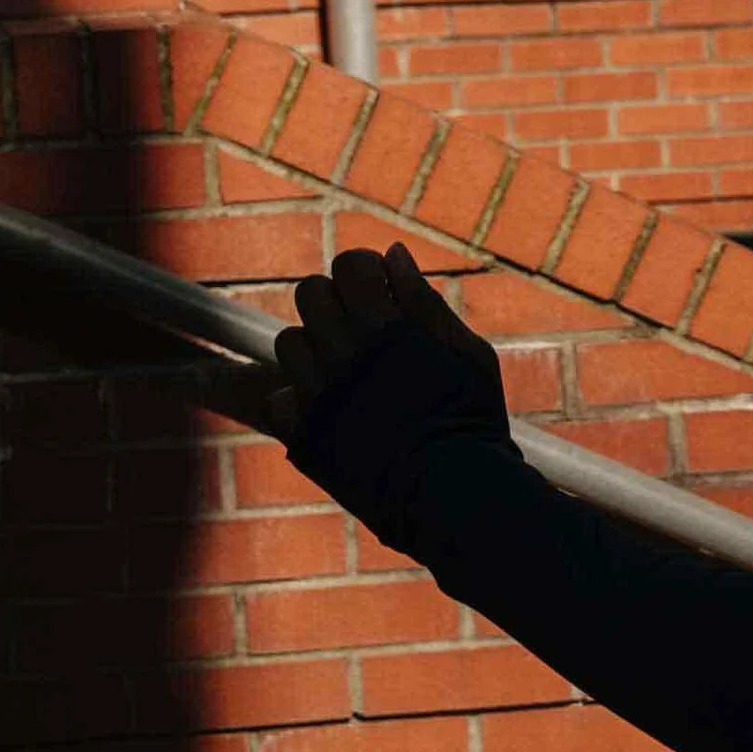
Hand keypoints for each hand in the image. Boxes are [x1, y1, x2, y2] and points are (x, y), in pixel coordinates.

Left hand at [236, 240, 511, 547]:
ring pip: (289, 342)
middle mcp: (342, 351)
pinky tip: (332, 409)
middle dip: (334, 302)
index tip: (378, 291)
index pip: (348, 265)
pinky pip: (280, 396)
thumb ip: (424, 301)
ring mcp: (318, 392)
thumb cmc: (472, 420)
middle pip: (310, 294)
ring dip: (315, 348)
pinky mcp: (304, 433)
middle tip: (360, 329)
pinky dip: (299, 399)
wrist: (453, 496)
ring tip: (347, 373)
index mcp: (384, 326)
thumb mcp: (467, 354)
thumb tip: (392, 255)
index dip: (363, 271)